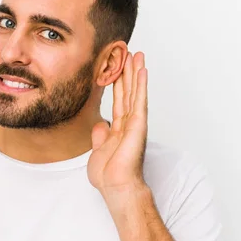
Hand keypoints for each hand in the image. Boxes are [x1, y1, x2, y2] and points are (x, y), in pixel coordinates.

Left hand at [87, 51, 148, 195]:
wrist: (116, 187)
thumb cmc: (109, 176)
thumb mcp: (98, 152)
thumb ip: (100, 137)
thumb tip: (100, 124)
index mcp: (119, 128)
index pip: (119, 100)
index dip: (118, 83)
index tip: (119, 67)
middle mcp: (129, 123)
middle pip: (128, 91)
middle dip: (129, 72)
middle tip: (131, 53)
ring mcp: (135, 123)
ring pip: (135, 92)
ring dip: (137, 72)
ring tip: (138, 55)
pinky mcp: (138, 125)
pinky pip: (139, 100)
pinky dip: (141, 85)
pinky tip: (142, 70)